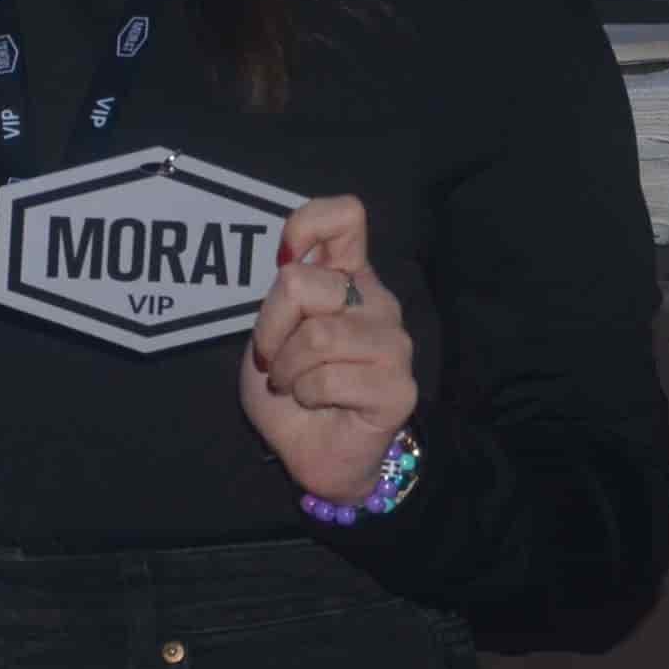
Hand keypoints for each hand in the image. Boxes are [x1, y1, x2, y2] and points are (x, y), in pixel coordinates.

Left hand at [242, 195, 419, 506]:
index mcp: (347, 278)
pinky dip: (306, 395)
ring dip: (288, 368)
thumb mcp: (270, 332)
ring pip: (317, 335)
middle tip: (274, 360)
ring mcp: (394, 344)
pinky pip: (330, 379)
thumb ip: (284, 293)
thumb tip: (290, 258)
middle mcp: (376, 302)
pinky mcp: (399, 387)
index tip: (283, 258)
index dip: (306, 225)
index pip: (345, 217)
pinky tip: (317, 403)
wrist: (311, 451)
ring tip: (294, 384)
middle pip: (303, 282)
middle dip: (270, 327)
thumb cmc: (290, 388)